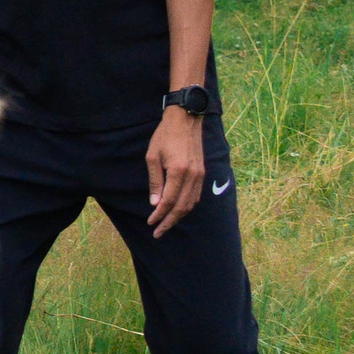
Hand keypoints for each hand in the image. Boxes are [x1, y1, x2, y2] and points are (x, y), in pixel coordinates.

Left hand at [146, 105, 205, 236]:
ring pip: (191, 203)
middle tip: (158, 232)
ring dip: (178, 216)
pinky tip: (177, 211)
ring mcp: (201, 175)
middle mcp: (193, 176)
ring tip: (166, 224)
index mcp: (179, 171)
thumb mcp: (152, 157)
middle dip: (170, 221)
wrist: (185, 120)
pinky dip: (187, 206)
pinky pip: (196, 196)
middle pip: (182, 207)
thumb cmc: (164, 136)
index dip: (160, 215)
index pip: (169, 201)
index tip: (151, 223)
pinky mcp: (203, 173)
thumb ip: (155, 181)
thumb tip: (155, 203)